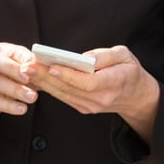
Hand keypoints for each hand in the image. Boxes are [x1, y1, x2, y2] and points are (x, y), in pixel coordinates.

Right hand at [0, 42, 38, 133]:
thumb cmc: (11, 79)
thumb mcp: (22, 71)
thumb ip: (32, 69)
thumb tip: (45, 69)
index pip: (10, 50)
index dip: (22, 57)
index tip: (34, 64)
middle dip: (13, 69)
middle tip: (28, 78)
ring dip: (15, 90)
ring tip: (32, 97)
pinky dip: (9, 105)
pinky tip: (22, 108)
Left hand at [26, 45, 159, 141]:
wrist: (135, 96)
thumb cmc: (129, 71)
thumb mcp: (125, 56)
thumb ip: (106, 56)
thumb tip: (85, 59)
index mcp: (114, 83)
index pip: (89, 82)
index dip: (70, 75)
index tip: (53, 66)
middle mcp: (101, 99)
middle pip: (70, 89)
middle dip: (47, 77)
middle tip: (29, 65)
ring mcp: (91, 106)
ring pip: (63, 94)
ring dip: (44, 83)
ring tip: (28, 69)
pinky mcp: (84, 108)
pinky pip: (63, 97)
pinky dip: (49, 87)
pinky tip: (36, 77)